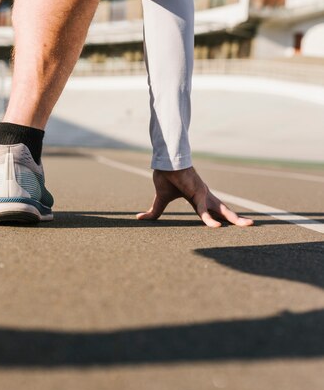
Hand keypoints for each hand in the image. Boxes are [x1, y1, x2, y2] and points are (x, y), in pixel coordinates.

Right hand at [136, 167, 252, 227]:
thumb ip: (154, 211)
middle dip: (237, 218)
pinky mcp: (198, 194)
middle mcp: (205, 197)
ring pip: (222, 210)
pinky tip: (215, 227)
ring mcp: (204, 195)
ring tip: (250, 225)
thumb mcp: (160, 199)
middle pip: (224, 210)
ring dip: (236, 218)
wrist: (165, 162)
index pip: (212, 212)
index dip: (220, 218)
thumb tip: (139, 219)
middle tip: (251, 225)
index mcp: (197, 199)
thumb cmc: (165, 176)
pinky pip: (204, 210)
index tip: (229, 225)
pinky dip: (209, 219)